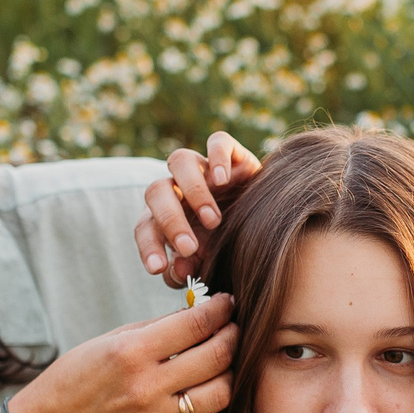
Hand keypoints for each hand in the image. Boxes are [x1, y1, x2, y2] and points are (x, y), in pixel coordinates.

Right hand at [7, 294, 238, 412]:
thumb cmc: (80, 374)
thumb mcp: (113, 339)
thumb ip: (160, 328)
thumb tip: (203, 313)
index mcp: (131, 352)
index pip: (197, 325)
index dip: (220, 310)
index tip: (227, 303)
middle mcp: (145, 388)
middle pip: (217, 358)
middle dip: (232, 336)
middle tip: (232, 328)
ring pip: (219, 394)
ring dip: (228, 372)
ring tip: (221, 361)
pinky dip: (207, 402)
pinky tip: (199, 389)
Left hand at [135, 132, 262, 285]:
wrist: (268, 218)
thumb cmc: (229, 244)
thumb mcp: (209, 263)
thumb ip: (188, 270)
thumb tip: (177, 270)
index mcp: (166, 216)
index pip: (145, 227)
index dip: (148, 246)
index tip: (157, 267)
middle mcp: (179, 188)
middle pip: (156, 191)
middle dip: (170, 221)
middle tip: (189, 248)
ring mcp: (203, 168)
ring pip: (180, 160)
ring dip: (193, 191)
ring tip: (214, 221)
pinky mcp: (230, 153)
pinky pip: (217, 142)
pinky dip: (218, 157)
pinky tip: (224, 180)